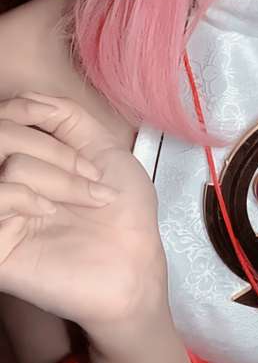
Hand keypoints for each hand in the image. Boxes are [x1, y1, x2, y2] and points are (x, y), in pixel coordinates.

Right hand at [0, 94, 165, 336]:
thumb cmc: (123, 212)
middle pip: (2, 134)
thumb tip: (26, 97)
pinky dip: (25, 197)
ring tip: (86, 198)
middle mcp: (6, 184)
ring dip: (55, 175)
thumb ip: (65, 116)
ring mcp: (0, 216)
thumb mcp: (103, 148)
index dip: (28, 109)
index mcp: (27, 160)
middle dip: (54, 149)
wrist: (137, 265)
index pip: (3, 116)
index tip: (65, 131)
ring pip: (5, 165)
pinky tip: (49, 213)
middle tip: (91, 177)